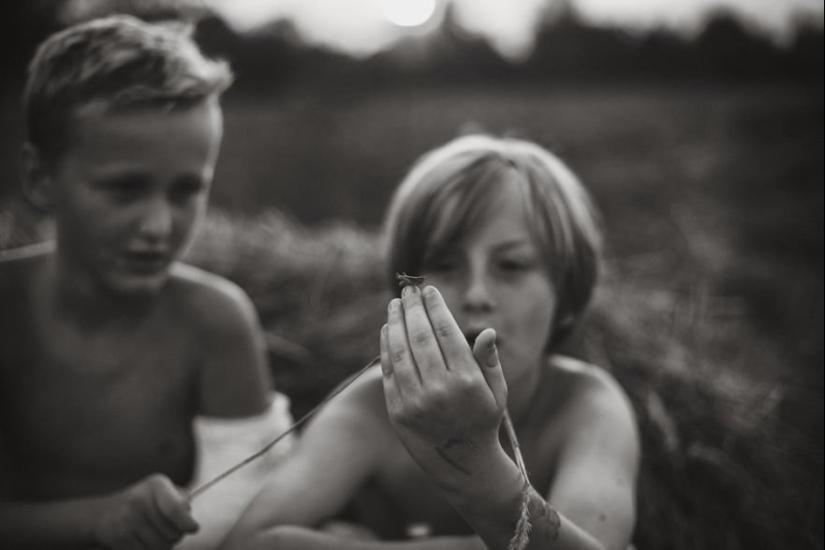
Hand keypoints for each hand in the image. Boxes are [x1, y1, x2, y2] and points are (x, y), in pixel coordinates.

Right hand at [91, 474, 198, 549]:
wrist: (103, 514)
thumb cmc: (145, 502)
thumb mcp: (163, 492)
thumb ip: (181, 502)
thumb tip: (190, 522)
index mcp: (156, 485)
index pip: (175, 509)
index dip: (187, 523)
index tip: (193, 528)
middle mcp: (140, 501)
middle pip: (172, 532)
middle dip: (177, 535)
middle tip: (172, 530)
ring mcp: (128, 520)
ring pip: (161, 546)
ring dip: (165, 545)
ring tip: (159, 535)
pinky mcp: (120, 538)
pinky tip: (146, 541)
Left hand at [380, 284, 507, 479]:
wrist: (461, 461)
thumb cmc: (482, 418)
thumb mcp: (497, 391)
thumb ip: (490, 360)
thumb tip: (487, 331)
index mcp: (467, 381)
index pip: (447, 333)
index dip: (436, 307)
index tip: (429, 290)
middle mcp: (440, 390)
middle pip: (421, 337)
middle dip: (413, 308)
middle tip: (409, 289)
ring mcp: (416, 402)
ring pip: (401, 351)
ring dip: (395, 322)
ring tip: (395, 304)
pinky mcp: (398, 411)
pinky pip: (389, 371)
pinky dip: (387, 346)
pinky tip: (388, 329)